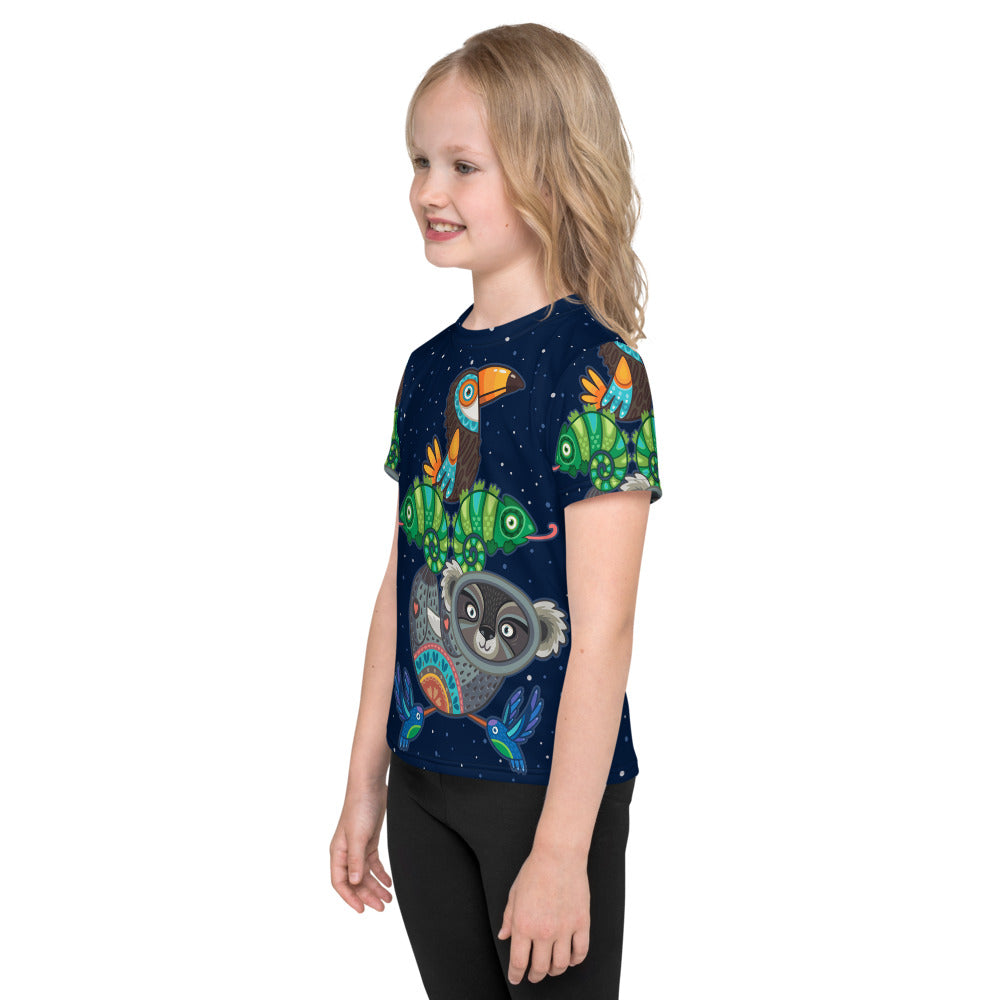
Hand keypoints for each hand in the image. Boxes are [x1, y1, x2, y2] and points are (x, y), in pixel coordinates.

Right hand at [329, 783, 392, 913]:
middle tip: (382, 907)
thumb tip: (355, 882)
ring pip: (366, 874)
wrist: (370, 786)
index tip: (362, 910)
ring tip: (388, 898)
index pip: (340, 882)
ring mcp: (358, 847)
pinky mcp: (369, 841)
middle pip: (355, 881)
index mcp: (338, 852)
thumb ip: (356, 860)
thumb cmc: (359, 808)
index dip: (350, 898)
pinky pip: (373, 863)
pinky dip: (380, 874)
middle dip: (367, 895)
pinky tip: (388, 882)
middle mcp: (346, 852)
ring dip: (376, 887)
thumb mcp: (358, 836)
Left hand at [497, 844, 589, 984]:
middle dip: (535, 975)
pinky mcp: (582, 923)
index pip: (518, 962)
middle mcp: (544, 931)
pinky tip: (570, 958)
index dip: (516, 975)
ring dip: (554, 971)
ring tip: (551, 968)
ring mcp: (564, 928)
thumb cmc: (534, 871)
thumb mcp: (514, 894)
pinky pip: (580, 952)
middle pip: (540, 968)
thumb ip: (508, 918)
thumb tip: (504, 936)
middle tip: (533, 975)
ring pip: (560, 965)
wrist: (558, 855)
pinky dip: (575, 960)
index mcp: (523, 925)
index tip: (516, 978)